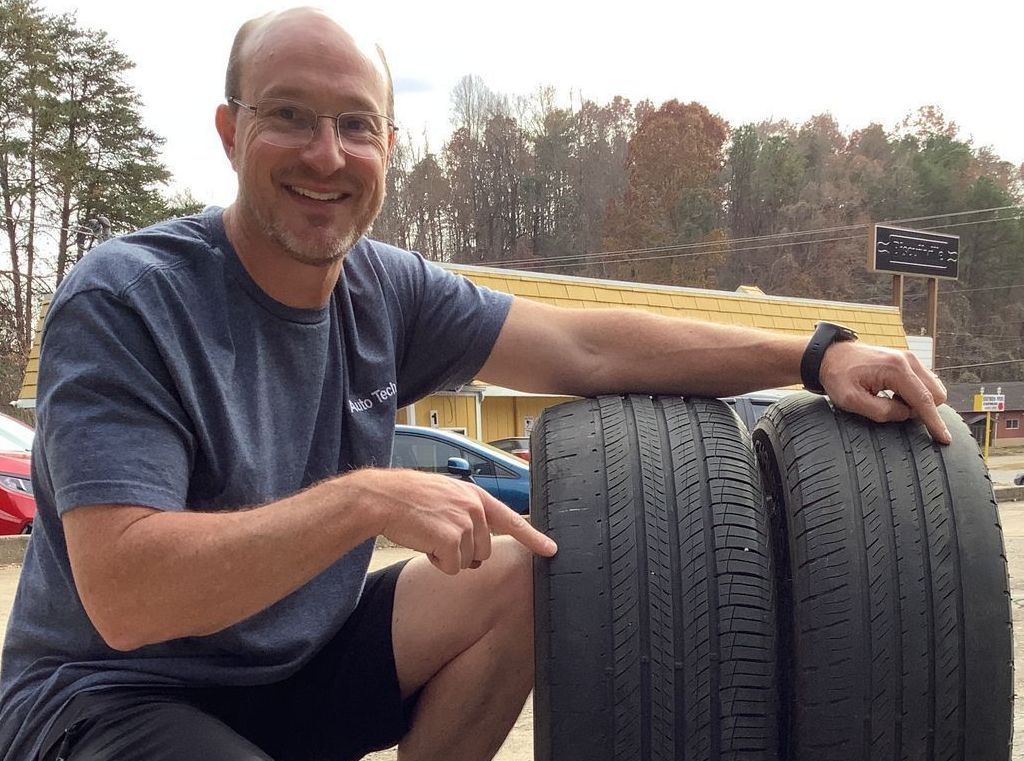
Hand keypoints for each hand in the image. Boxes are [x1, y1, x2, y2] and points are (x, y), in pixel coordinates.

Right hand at [356, 468, 556, 574]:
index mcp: (475, 496)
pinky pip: (452, 567)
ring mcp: (464, 523)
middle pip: (484, 550)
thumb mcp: (446, 496)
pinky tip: (424, 543)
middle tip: (439, 535)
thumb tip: (479, 545)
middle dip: (464, 552)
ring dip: (449, 557)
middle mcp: (474, 508)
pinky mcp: (451, 539)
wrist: (384, 498)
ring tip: (429, 535)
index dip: (533, 537)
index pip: (511, 520)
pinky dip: (437, 563)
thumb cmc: (410, 498)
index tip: (551, 550)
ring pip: (468, 561)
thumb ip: (468, 513)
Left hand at [819, 341, 950, 443]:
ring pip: (933, 388)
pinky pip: (924, 382)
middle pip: (936, 394)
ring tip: (891, 400)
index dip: (935, 423)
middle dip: (922, 410)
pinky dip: (915, 393)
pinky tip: (895, 394)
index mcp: (896, 369)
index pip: (924, 401)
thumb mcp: (851, 401)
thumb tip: (905, 414)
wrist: (829, 356)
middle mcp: (908, 360)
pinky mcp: (907, 360)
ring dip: (918, 401)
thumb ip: (882, 411)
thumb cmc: (837, 376)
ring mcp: (909, 358)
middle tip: (893, 410)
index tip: (944, 440)